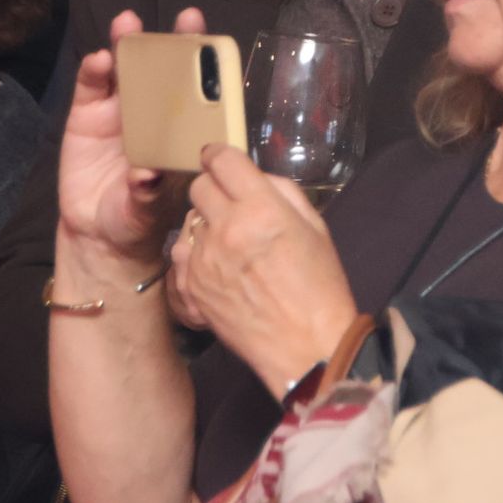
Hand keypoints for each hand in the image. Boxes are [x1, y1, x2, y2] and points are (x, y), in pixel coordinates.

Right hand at [56, 9, 202, 263]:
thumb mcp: (148, 209)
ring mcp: (120, 110)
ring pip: (127, 69)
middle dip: (174, 41)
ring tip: (130, 23)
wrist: (99, 233)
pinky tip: (99, 59)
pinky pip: (92, 86)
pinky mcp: (87, 114)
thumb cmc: (138, 217)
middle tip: (187, 18)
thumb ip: (147, 193)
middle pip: (165, 69)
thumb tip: (146, 177)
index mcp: (181, 130)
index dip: (209, 65)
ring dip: (129, 43)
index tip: (219, 43)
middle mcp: (154, 113)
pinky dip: (94, 70)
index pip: (199, 91)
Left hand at [170, 144, 358, 398]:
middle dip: (213, 187)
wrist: (306, 346)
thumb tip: (253, 176)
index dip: (220, 155)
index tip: (222, 160)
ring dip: (205, 222)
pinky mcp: (191, 288)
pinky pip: (183, 254)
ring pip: (188, 220)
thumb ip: (281, 191)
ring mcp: (204, 260)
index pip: (221, 160)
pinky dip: (198, 254)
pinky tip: (220, 266)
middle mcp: (226, 229)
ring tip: (229, 240)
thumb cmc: (319, 286)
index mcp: (261, 209)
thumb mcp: (314, 226)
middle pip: (199, 186)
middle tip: (231, 202)